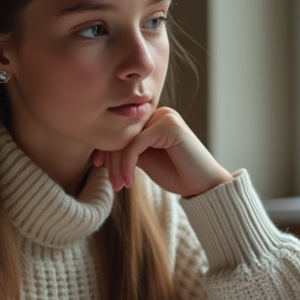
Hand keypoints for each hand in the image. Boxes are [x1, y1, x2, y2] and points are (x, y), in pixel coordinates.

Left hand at [93, 107, 233, 197]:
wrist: (202, 186)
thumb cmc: (176, 174)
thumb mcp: (145, 160)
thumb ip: (128, 149)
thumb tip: (103, 149)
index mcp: (154, 119)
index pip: (123, 129)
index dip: (107, 147)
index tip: (97, 166)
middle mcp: (160, 113)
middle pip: (123, 132)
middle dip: (111, 159)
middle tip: (111, 182)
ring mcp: (166, 117)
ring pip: (127, 138)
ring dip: (118, 165)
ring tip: (118, 185)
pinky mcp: (169, 126)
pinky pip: (136, 144)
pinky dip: (127, 164)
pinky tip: (128, 181)